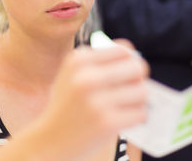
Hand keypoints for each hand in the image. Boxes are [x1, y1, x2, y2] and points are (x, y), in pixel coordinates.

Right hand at [39, 42, 148, 159]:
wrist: (49, 141)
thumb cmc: (67, 105)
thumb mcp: (72, 75)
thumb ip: (99, 62)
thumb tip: (136, 58)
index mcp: (78, 60)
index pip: (124, 50)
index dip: (131, 61)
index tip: (127, 72)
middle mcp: (87, 77)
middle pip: (137, 67)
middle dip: (138, 79)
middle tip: (131, 89)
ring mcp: (97, 101)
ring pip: (142, 91)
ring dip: (138, 100)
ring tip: (125, 106)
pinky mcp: (107, 123)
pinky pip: (140, 113)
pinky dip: (136, 117)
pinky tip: (123, 119)